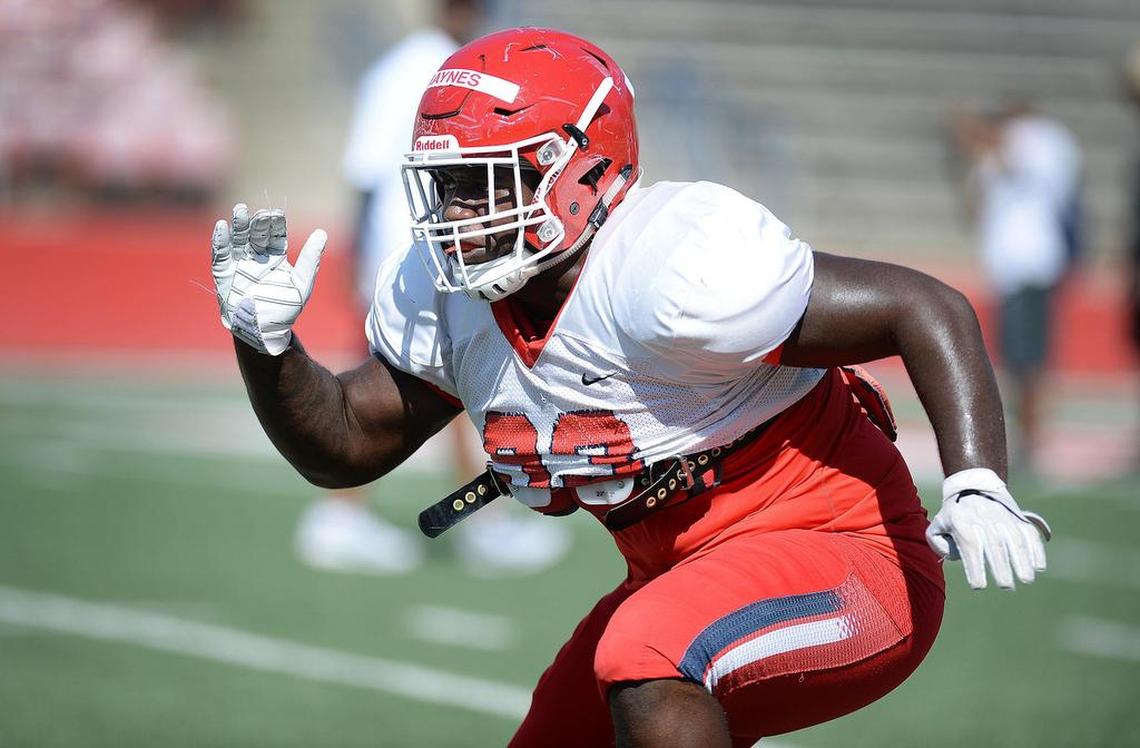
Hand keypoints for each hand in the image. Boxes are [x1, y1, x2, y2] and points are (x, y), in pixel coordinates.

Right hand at [210, 203, 326, 354]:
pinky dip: (220, 241)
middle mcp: (257, 258)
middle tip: (261, 213)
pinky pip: (221, 255)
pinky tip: (222, 227)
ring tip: (240, 209)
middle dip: (258, 223)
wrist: (263, 332)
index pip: (276, 236)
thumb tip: (322, 232)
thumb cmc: (284, 311)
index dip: (275, 224)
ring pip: (238, 240)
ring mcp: (240, 265)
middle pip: (257, 234)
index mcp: (276, 259)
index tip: (276, 213)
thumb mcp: (302, 284)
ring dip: (239, 225)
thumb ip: (310, 259)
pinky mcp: (224, 274)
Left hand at [926, 468, 1049, 589]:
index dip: (975, 566)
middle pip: (995, 545)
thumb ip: (937, 544)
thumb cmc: (953, 515)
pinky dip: (1036, 549)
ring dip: (1023, 560)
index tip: (978, 586)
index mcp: (962, 522)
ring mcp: (1003, 517)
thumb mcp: (937, 525)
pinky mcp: (1018, 518)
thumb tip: (952, 557)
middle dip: (1002, 567)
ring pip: (1015, 539)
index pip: (970, 546)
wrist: (972, 487)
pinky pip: (1029, 533)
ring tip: (1026, 579)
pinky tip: (1038, 567)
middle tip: (1006, 586)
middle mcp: (984, 519)